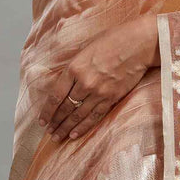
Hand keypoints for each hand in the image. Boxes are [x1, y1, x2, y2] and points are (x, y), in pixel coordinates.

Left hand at [38, 16, 158, 140]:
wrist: (138, 44)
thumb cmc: (112, 41)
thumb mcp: (85, 50)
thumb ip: (74, 69)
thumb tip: (63, 86)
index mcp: (74, 68)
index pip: (55, 96)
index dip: (47, 111)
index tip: (42, 120)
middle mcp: (84, 82)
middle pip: (65, 108)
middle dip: (55, 122)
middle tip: (49, 132)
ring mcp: (98, 92)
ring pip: (78, 115)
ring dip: (66, 128)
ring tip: (57, 137)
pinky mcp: (111, 98)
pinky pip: (94, 116)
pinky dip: (83, 127)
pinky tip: (74, 134)